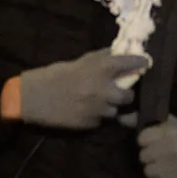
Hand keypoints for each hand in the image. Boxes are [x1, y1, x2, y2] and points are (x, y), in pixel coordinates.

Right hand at [16, 49, 149, 129]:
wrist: (32, 98)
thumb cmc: (52, 75)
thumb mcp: (76, 62)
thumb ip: (98, 60)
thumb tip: (116, 53)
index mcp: (101, 69)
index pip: (132, 63)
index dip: (140, 62)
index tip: (145, 63)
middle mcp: (105, 89)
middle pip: (129, 96)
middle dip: (124, 94)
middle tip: (116, 91)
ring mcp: (99, 109)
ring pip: (115, 110)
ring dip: (108, 106)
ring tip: (94, 101)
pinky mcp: (91, 124)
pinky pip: (101, 120)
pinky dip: (96, 115)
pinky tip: (83, 110)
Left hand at [138, 115, 176, 177]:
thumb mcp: (167, 124)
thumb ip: (141, 119)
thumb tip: (120, 118)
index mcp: (173, 131)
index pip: (141, 139)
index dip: (145, 141)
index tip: (152, 142)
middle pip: (143, 156)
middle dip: (148, 156)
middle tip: (158, 155)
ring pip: (148, 172)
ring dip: (153, 170)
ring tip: (163, 165)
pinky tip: (168, 175)